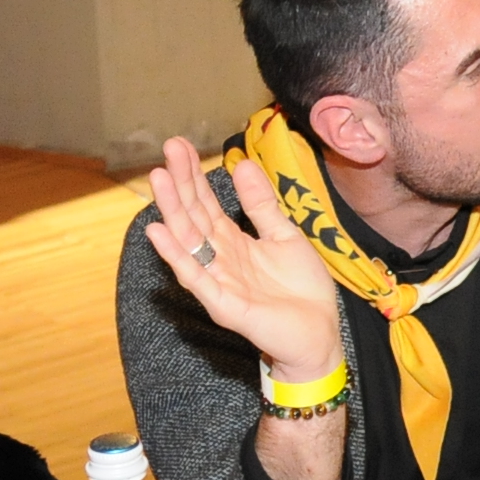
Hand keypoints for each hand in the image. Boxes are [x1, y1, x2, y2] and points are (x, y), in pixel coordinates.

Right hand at [143, 134, 345, 379]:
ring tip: (159, 179)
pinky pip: (196, 278)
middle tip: (169, 148)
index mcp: (233, 241)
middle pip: (193, 215)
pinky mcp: (224, 304)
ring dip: (172, 210)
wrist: (320, 335)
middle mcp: (219, 258)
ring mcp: (218, 281)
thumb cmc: (302, 290)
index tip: (180, 145)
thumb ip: (262, 205)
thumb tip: (243, 165)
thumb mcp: (284, 236)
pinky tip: (159, 232)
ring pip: (189, 241)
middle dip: (181, 182)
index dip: (194, 174)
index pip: (206, 202)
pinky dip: (177, 255)